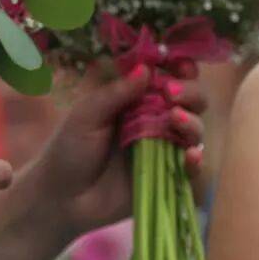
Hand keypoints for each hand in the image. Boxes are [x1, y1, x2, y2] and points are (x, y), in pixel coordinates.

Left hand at [33, 62, 205, 239]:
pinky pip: (191, 169)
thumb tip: (146, 68)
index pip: (167, 76)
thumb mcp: (86, 115)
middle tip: (171, 92)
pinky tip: (190, 155)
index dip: (178, 67)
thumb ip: (116, 92)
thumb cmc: (69, 149)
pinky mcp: (166, 177)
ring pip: (194, 130)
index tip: (178, 62)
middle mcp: (155, 120)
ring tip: (175, 119)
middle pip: (189, 100)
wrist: (61, 197)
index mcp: (135, 99)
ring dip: (192, 121)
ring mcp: (163, 149)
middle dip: (189, 91)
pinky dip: (196, 161)